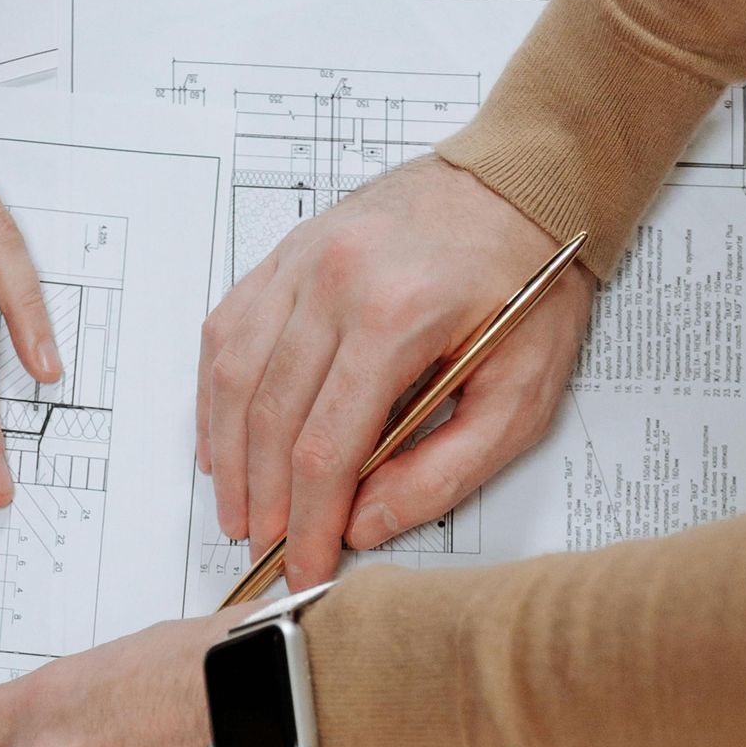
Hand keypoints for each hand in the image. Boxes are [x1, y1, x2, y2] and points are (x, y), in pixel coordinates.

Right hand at [200, 161, 591, 587]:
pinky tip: (224, 443)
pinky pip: (227, 331)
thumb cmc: (530, 280)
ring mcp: (301, 259)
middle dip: (265, 504)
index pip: (325, 450)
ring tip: (239, 513)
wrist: (525, 177)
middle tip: (268, 552)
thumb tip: (366, 524)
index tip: (306, 570)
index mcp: (395, 316)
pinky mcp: (287, 252)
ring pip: (233, 378)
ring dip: (229, 459)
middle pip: (270, 421)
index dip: (308, 525)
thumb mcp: (520, 394)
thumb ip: (445, 471)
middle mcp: (334, 280)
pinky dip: (215, 396)